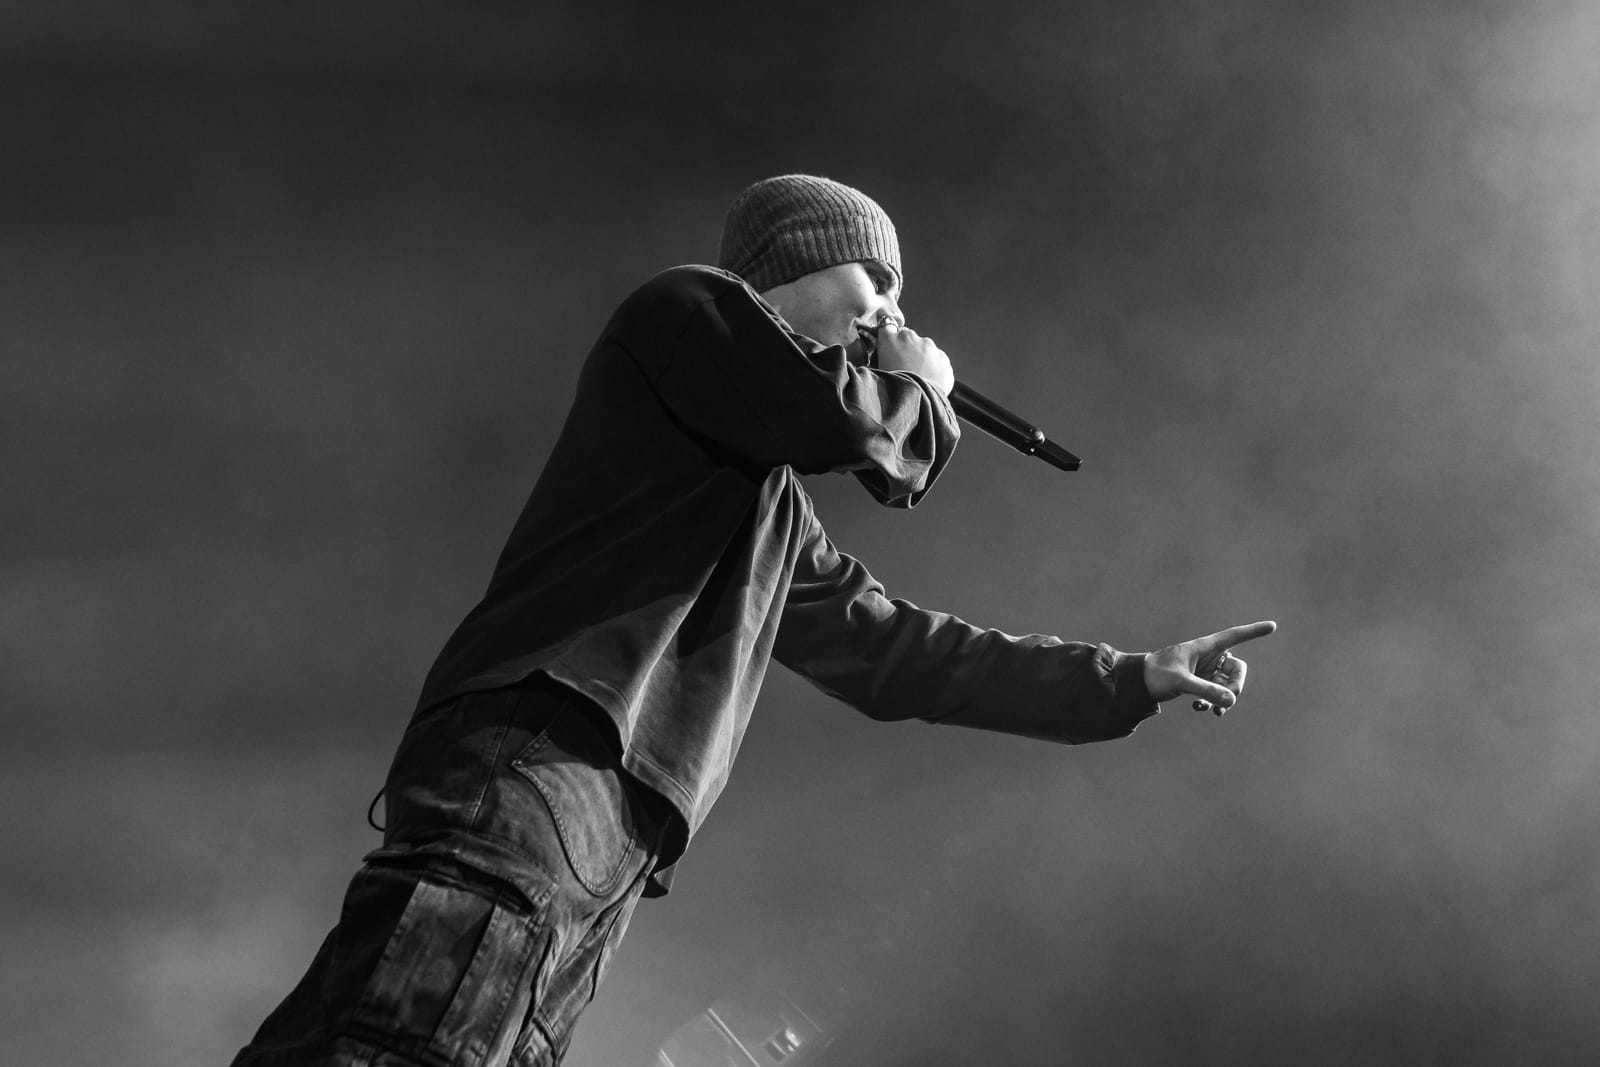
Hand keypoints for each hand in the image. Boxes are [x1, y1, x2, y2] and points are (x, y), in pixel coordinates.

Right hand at [875, 321, 953, 396]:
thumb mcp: (877, 373)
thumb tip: (883, 357)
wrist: (917, 402)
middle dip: (906, 348)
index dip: (889, 337)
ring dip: (922, 358)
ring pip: (925, 348)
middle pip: (908, 337)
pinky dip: (935, 368)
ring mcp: (929, 347)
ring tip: (918, 378)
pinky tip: (929, 382)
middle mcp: (910, 338)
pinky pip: (938, 360)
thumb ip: (880, 358)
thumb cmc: (892, 391)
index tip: (889, 344)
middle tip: (904, 367)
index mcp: (889, 340)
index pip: (887, 326)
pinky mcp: (943, 358)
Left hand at [1143, 620, 1276, 715]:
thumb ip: (1206, 690)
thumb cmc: (1155, 675)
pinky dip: (1213, 702)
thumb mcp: (1180, 682)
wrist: (1137, 684)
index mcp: (1204, 647)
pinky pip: (1217, 692)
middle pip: (1237, 669)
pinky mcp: (1200, 683)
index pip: (1234, 636)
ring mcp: (1205, 670)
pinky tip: (1199, 708)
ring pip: (1229, 684)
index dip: (1253, 631)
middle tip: (1227, 701)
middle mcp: (1208, 657)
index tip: (1273, 626)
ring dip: (1225, 698)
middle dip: (1236, 685)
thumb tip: (1232, 700)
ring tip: (1214, 712)